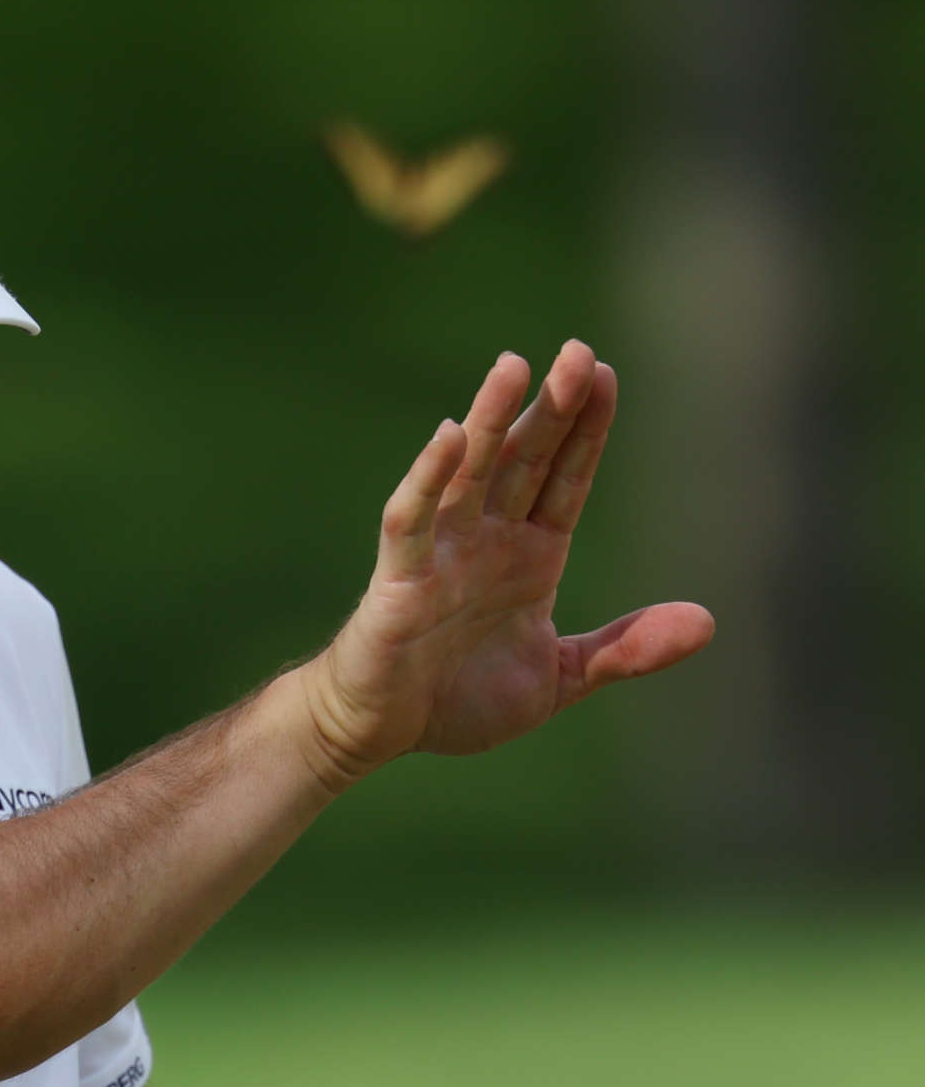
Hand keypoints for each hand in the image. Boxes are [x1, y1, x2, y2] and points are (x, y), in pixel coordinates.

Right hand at [295, 343, 714, 784]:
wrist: (380, 733)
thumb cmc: (459, 701)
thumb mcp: (557, 679)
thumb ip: (624, 650)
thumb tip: (706, 624)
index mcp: (530, 557)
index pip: (565, 478)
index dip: (586, 429)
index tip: (607, 376)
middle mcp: (488, 541)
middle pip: (525, 460)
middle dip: (552, 409)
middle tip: (580, 353)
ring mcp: (442, 553)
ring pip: (471, 473)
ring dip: (491, 420)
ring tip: (515, 367)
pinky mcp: (399, 577)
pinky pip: (413, 519)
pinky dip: (428, 478)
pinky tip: (448, 437)